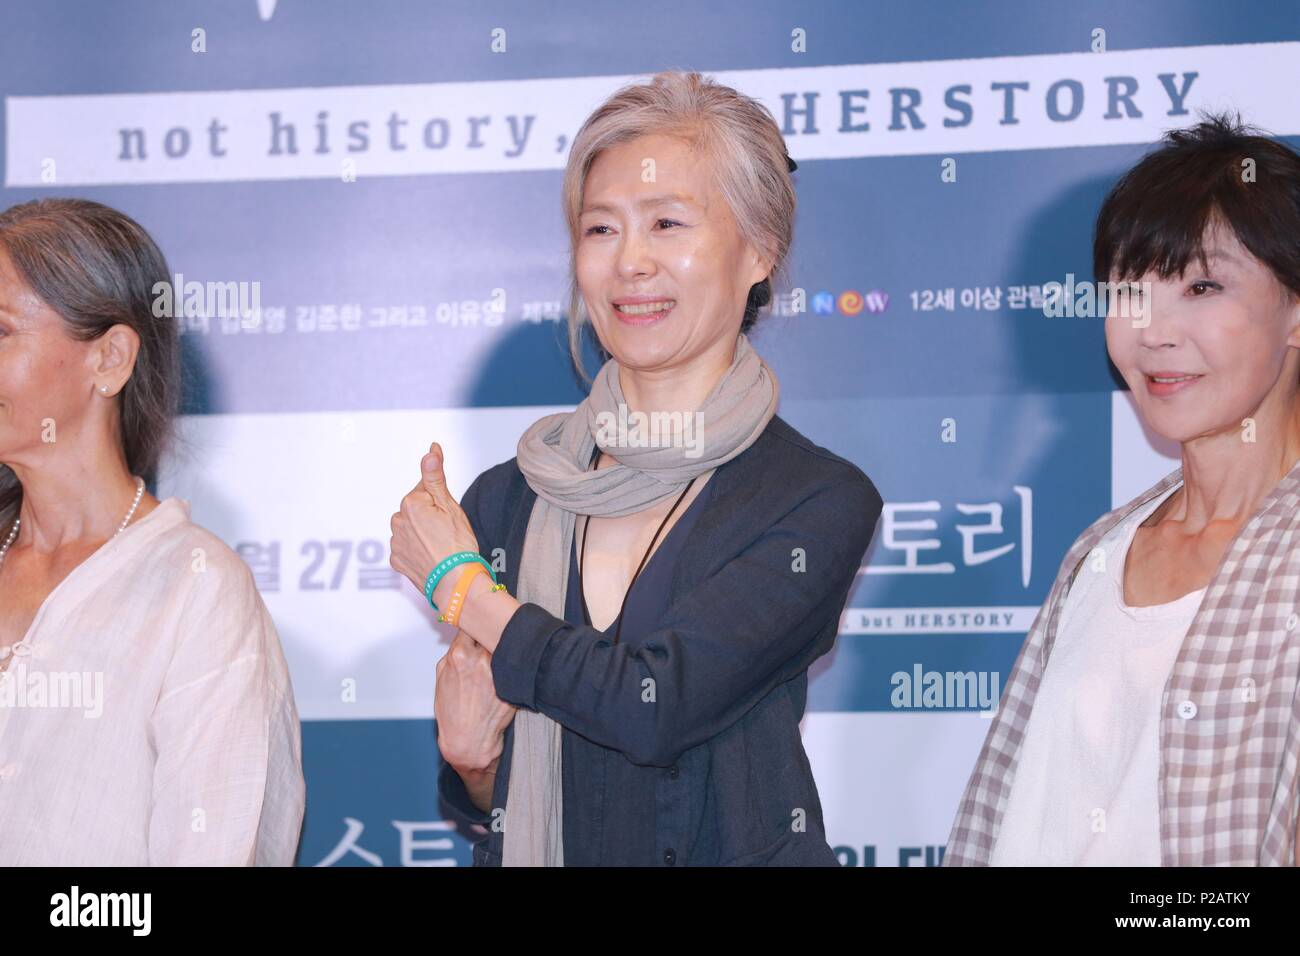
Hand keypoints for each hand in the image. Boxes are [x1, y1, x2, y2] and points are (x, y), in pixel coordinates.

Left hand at [389, 442, 480, 599]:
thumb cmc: (457, 545)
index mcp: (410, 504)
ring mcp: (396, 543)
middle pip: (415, 509)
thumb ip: (435, 476)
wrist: (455, 582)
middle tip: (447, 531)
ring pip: (410, 529)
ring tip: (441, 546)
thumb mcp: (450, 505)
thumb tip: (430, 452)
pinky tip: (431, 556)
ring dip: (422, 533)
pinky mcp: (397, 561)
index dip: (440, 500)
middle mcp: (398, 521)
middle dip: (429, 516)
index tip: (449, 515)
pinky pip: (406, 548)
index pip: (424, 490)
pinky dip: (417, 550)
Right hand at [435, 629, 517, 771]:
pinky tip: (516, 664)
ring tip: (509, 646)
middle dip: (494, 629)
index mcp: (460, 655)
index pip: (472, 624)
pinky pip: (518, 663)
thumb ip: (453, 654)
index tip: (482, 621)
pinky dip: (516, 662)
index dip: (477, 622)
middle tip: (499, 627)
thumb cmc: (453, 713)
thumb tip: (464, 637)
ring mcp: (499, 672)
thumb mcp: (442, 677)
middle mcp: (481, 660)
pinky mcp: (514, 684)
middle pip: (493, 630)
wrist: (469, 741)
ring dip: (507, 644)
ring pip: (507, 645)